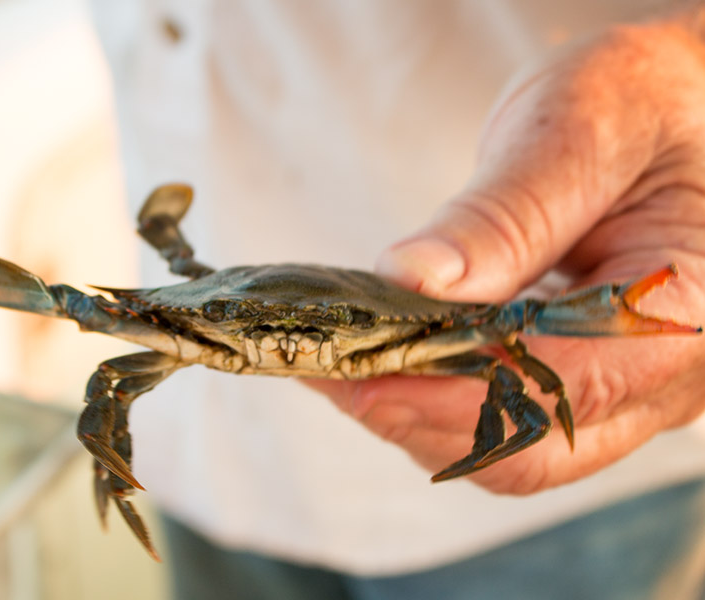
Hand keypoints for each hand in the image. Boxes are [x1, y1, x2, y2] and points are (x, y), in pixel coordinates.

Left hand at [311, 14, 704, 494]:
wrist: (676, 104)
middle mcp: (663, 373)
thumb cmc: (649, 103)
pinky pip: (505, 412)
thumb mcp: (581, 134)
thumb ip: (505, 215)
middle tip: (329, 369)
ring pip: (509, 444)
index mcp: (682, 314)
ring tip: (341, 360)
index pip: (556, 389)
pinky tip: (385, 354)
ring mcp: (624, 384)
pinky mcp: (582, 373)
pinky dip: (436, 395)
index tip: (356, 373)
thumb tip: (414, 281)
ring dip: (417, 413)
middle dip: (416, 416)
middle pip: (527, 446)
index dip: (445, 394)